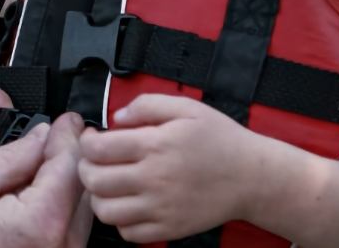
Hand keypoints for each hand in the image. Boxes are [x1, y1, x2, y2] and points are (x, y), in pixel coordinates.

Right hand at [0, 113, 89, 247]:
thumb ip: (10, 156)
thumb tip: (40, 137)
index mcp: (41, 223)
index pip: (71, 164)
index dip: (68, 135)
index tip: (67, 120)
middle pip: (82, 189)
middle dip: (68, 158)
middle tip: (55, 137)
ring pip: (77, 212)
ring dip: (63, 185)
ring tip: (35, 169)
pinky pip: (65, 233)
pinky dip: (55, 210)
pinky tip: (31, 200)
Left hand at [77, 94, 263, 242]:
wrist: (253, 177)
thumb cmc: (220, 140)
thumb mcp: (186, 107)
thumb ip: (147, 105)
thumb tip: (117, 116)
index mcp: (155, 145)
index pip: (96, 148)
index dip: (85, 141)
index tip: (92, 138)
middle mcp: (154, 179)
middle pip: (94, 180)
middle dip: (86, 167)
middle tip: (94, 161)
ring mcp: (161, 208)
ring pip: (105, 211)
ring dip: (98, 197)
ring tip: (108, 184)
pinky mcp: (169, 229)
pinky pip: (128, 234)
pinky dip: (120, 221)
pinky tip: (128, 204)